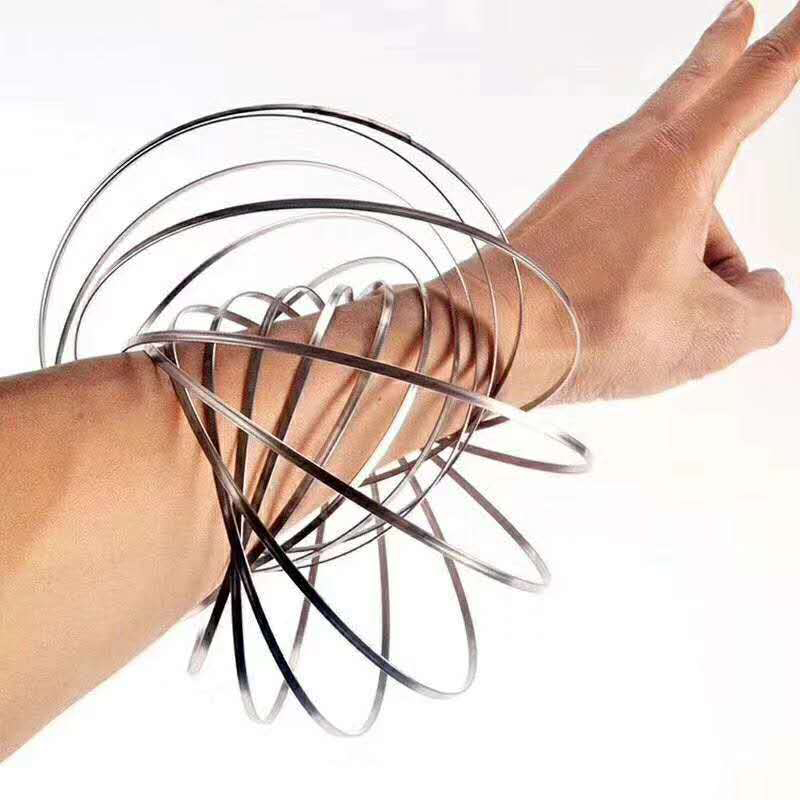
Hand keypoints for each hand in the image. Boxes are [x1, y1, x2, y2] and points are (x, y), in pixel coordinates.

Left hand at [508, 0, 793, 402]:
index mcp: (680, 164)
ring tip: (674, 295)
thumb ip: (763, 308)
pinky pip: (618, 218)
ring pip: (658, 182)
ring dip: (687, 224)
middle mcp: (626, 157)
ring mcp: (584, 183)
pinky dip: (642, 247)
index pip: (759, 81)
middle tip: (736, 19)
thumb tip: (758, 291)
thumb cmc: (593, 324)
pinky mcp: (555, 215)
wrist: (495, 336)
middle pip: (690, 90)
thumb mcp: (712, 332)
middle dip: (720, 52)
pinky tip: (631, 288)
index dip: (795, 42)